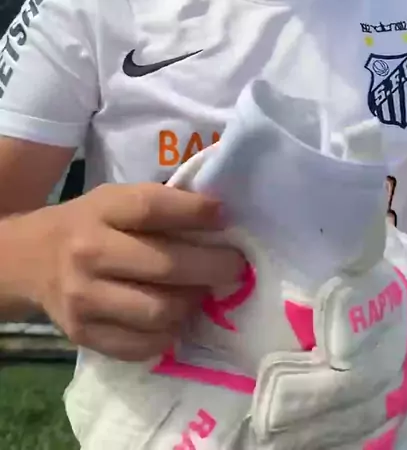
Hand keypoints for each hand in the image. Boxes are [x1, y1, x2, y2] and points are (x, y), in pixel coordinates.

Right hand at [31, 182, 243, 360]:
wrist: (31, 260)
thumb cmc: (90, 224)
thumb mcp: (115, 200)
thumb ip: (159, 208)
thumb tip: (220, 219)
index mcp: (101, 210)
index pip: (152, 208)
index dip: (193, 212)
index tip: (223, 216)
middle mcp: (89, 253)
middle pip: (165, 265)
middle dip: (212, 267)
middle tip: (235, 267)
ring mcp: (84, 298)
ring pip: (158, 311)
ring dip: (191, 303)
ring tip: (202, 293)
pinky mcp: (83, 334)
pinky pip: (142, 345)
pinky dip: (168, 333)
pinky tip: (175, 317)